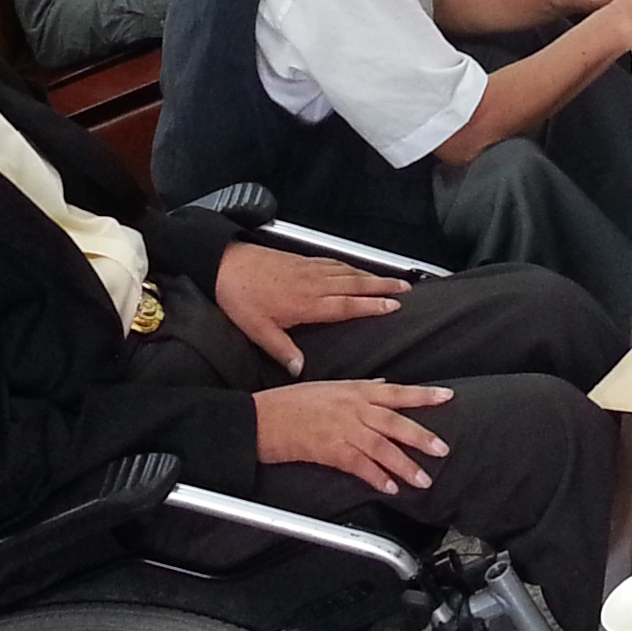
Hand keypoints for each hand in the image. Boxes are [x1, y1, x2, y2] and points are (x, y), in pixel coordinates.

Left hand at [214, 241, 408, 375]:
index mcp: (306, 303)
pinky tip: (354, 268)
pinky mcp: (302, 260)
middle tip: (404, 288)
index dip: (371, 305)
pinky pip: (333, 262)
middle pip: (355, 284)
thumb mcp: (259, 331)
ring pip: (347, 271)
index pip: (347, 305)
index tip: (393, 306)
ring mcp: (309, 269)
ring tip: (389, 280)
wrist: (226, 266)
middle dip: (382, 286)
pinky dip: (350, 266)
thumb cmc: (241, 298)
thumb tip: (298, 369)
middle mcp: (313, 283)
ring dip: (371, 275)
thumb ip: (282, 350)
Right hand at [253, 378, 453, 491]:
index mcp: (355, 390)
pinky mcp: (329, 450)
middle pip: (395, 422)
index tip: (448, 396)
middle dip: (422, 436)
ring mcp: (342, 429)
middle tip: (443, 449)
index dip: (424, 395)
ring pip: (382, 447)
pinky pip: (359, 465)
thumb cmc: (292, 402)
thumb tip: (384, 385)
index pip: (397, 392)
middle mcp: (353, 408)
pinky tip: (389, 487)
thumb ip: (360, 388)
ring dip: (404, 465)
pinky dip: (376, 477)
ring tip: (422, 479)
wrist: (262, 418)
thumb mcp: (329, 387)